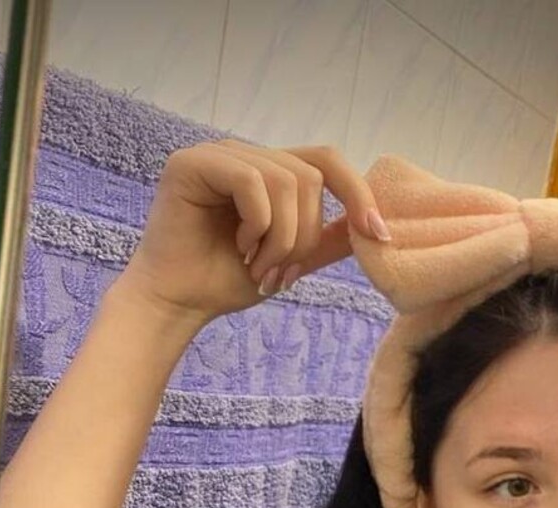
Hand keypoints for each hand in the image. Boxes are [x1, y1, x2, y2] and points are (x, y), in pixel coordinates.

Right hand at [113, 140, 388, 324]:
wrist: (179, 302)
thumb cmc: (227, 280)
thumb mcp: (292, 261)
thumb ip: (328, 240)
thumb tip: (373, 227)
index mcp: (270, 173)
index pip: (327, 162)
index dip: (358, 193)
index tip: (378, 234)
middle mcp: (247, 155)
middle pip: (311, 177)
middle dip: (306, 235)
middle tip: (279, 272)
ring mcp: (219, 154)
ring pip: (286, 180)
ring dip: (281, 237)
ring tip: (257, 265)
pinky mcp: (193, 163)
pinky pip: (252, 182)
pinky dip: (257, 225)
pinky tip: (239, 247)